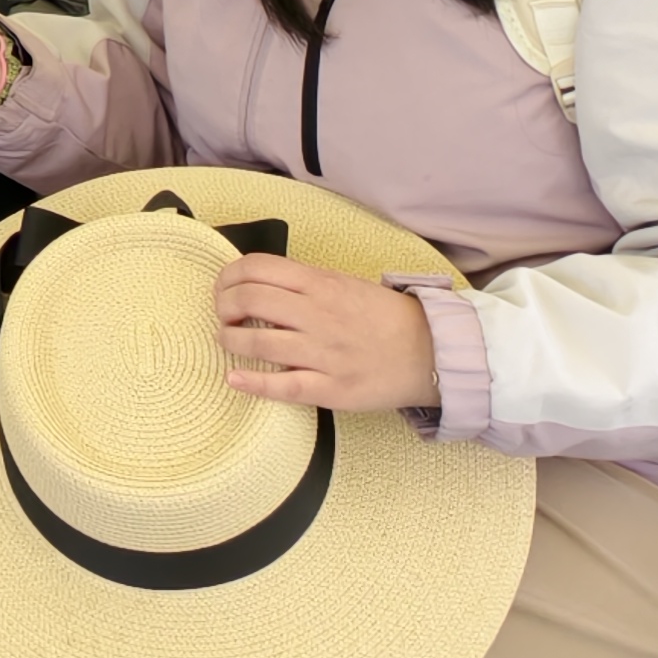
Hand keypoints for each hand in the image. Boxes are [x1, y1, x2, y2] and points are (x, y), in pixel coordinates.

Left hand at [213, 257, 440, 414]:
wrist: (434, 352)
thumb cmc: (384, 317)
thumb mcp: (344, 284)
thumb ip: (303, 283)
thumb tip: (256, 282)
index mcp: (321, 284)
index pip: (256, 268)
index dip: (228, 276)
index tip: (223, 287)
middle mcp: (319, 315)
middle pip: (249, 300)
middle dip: (224, 306)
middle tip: (224, 314)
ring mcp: (325, 354)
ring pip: (259, 342)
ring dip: (231, 340)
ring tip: (229, 340)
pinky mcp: (333, 389)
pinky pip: (285, 386)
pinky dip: (252, 382)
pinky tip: (234, 377)